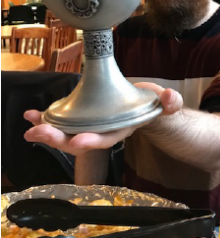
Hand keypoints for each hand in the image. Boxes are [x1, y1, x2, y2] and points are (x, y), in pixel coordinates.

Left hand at [24, 83, 182, 156]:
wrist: (146, 104)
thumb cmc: (156, 105)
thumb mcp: (168, 104)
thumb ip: (171, 102)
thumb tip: (170, 97)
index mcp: (123, 129)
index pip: (107, 139)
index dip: (92, 140)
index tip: (78, 140)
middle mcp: (104, 131)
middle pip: (79, 141)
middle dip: (58, 139)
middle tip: (39, 132)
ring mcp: (91, 125)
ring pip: (66, 134)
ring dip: (47, 131)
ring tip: (30, 124)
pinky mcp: (81, 116)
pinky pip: (60, 120)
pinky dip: (45, 119)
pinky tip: (30, 114)